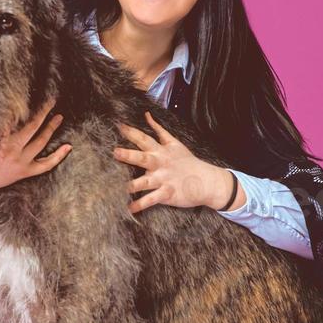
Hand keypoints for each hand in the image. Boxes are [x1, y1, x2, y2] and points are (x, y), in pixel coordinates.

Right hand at [0, 97, 70, 207]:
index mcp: (1, 140)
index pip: (17, 120)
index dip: (27, 108)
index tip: (34, 96)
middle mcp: (13, 150)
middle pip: (33, 127)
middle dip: (43, 112)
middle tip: (51, 101)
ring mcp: (22, 162)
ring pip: (41, 142)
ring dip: (51, 128)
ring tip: (59, 117)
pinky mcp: (26, 171)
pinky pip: (46, 164)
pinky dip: (58, 156)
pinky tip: (68, 147)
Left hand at [113, 111, 245, 213]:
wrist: (206, 181)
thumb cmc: (187, 162)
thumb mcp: (174, 143)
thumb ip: (159, 129)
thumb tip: (147, 115)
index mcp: (161, 151)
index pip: (145, 139)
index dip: (132, 132)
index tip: (118, 126)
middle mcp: (160, 164)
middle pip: (143, 158)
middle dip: (129, 155)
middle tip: (115, 152)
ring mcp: (164, 179)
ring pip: (146, 181)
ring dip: (133, 185)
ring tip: (119, 188)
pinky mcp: (168, 194)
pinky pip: (152, 199)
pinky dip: (141, 204)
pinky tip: (130, 208)